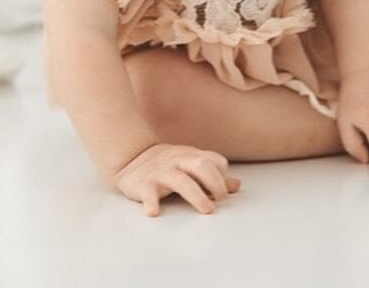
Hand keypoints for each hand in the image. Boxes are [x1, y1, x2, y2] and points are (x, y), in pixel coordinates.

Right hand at [113, 143, 241, 216]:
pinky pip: (148, 193)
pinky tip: (153, 212)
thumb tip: (236, 185)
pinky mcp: (144, 184)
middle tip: (220, 199)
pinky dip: (151, 202)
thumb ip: (212, 174)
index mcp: (190, 156)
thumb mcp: (190, 164)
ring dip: (196, 195)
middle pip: (200, 166)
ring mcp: (161, 172)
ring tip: (207, 209)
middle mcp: (178, 161)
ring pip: (180, 180)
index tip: (225, 191)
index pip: (213, 160)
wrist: (131, 156)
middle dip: (215, 182)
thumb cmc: (168, 164)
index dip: (222, 174)